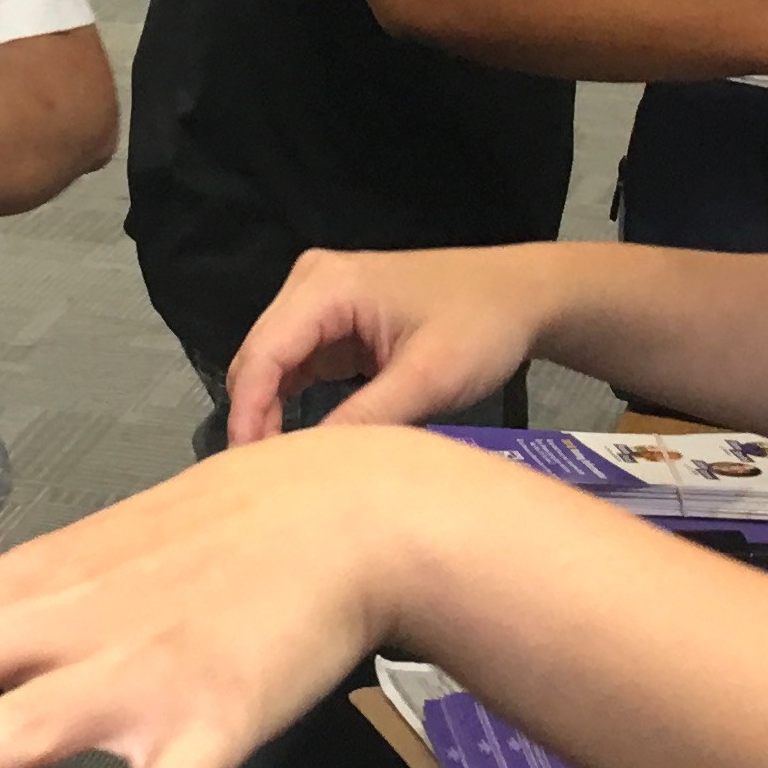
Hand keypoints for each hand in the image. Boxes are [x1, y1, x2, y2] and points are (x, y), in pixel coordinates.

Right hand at [221, 244, 563, 443]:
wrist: (520, 295)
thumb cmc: (482, 326)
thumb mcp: (429, 377)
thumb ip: (366, 418)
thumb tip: (309, 467)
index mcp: (327, 285)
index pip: (264, 355)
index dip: (246, 414)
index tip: (248, 473)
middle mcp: (312, 283)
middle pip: (258, 358)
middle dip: (253, 417)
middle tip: (261, 483)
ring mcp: (320, 300)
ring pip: (271, 364)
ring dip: (269, 412)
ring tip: (276, 471)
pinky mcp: (334, 321)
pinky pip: (295, 365)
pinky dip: (290, 402)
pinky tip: (297, 444)